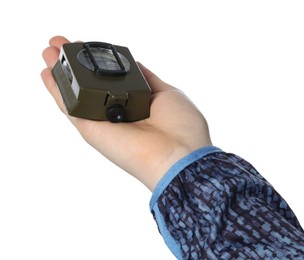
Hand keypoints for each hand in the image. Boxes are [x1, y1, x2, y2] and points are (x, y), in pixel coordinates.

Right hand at [41, 36, 211, 190]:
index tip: (87, 45)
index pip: (111, 80)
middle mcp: (117, 113)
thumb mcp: (167, 93)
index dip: (98, 62)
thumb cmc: (181, 127)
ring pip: (76, 93)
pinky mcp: (91, 130)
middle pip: (90, 85)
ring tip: (49, 51)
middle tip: (60, 44)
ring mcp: (103, 121)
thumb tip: (136, 65)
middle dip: (74, 64)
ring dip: (60, 72)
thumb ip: (147, 79)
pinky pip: (70, 107)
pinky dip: (57, 90)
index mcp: (136, 104)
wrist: (178, 154)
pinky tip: (47, 73)